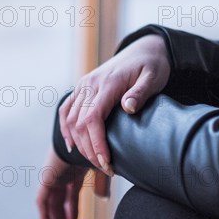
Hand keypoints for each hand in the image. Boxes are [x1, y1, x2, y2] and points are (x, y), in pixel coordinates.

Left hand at [36, 148, 109, 218]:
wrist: (88, 131)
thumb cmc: (99, 145)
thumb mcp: (103, 168)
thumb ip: (102, 182)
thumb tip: (103, 198)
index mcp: (76, 170)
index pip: (71, 195)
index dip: (72, 210)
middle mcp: (63, 174)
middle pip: (61, 202)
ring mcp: (54, 175)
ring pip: (52, 205)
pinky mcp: (48, 176)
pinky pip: (42, 199)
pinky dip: (44, 214)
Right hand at [59, 34, 170, 173]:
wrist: (144, 49)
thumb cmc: (152, 65)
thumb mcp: (153, 77)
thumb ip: (140, 92)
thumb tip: (128, 108)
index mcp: (106, 84)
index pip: (93, 119)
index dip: (96, 144)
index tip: (107, 163)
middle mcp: (89, 85)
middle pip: (79, 124)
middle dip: (90, 151)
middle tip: (106, 169)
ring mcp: (82, 86)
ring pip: (70, 121)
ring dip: (79, 145)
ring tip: (95, 163)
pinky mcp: (81, 89)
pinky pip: (66, 111)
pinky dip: (66, 130)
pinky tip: (72, 146)